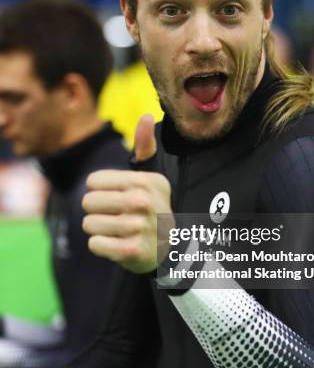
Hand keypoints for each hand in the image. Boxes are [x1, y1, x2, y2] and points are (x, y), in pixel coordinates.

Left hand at [82, 114, 172, 272]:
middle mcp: (143, 202)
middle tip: (116, 217)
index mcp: (145, 181)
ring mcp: (139, 228)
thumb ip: (145, 148)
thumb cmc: (153, 208)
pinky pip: (95, 244)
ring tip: (118, 231)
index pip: (93, 182)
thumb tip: (147, 116)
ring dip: (99, 230)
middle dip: (97, 211)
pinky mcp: (132, 251)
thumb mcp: (152, 179)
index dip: (100, 191)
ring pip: (89, 224)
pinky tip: (118, 245)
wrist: (171, 248)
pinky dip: (102, 247)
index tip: (118, 198)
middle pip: (88, 202)